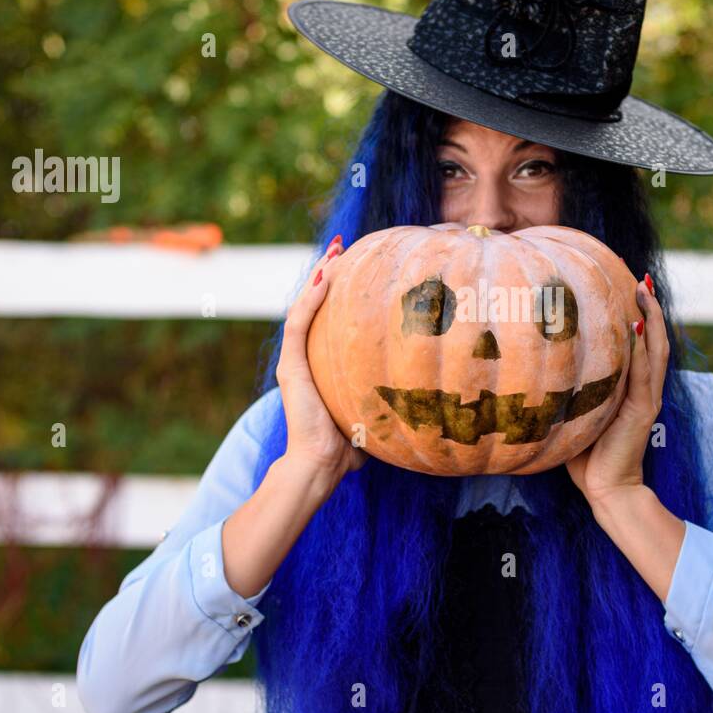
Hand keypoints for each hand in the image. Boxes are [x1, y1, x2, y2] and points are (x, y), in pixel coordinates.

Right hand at [275, 235, 367, 500]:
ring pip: (304, 307)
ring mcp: (294, 361)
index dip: (341, 294)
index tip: (360, 270)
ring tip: (335, 251)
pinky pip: (299, 323)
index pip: (329, 322)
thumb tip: (423, 403)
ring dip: (319, 276)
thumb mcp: (373, 414)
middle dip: (328, 274)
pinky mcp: (290, 366)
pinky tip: (328, 275)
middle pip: (315, 306)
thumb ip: (387, 402)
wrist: (321, 465)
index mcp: (321, 367)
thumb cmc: (349, 449)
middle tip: (344, 247)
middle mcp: (304, 359)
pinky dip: (312, 297)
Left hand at [566, 273, 664, 511]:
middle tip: (639, 277)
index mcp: (632, 388)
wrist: (607, 489)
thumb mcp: (577, 413)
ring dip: (651, 318)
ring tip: (643, 291)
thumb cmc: (585, 455)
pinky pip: (645, 373)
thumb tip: (534, 366)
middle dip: (649, 306)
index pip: (640, 344)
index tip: (626, 285)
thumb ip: (570, 390)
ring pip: (656, 349)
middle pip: (654, 338)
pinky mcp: (642, 410)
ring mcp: (646, 398)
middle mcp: (644, 388)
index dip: (638, 314)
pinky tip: (635, 326)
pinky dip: (642, 348)